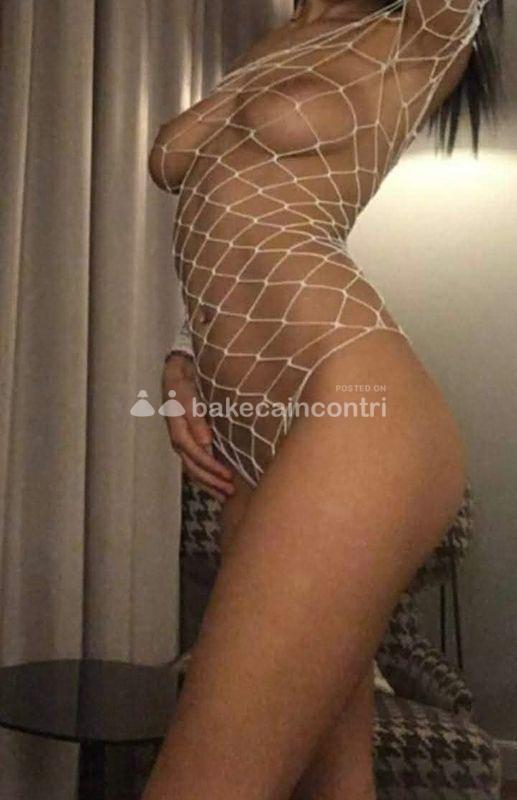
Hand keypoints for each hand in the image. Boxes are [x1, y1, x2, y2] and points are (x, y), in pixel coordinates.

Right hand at [161, 354, 234, 502]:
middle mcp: (178, 435)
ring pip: (192, 467)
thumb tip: (205, 443)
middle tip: (230, 491)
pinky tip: (218, 483)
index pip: (192, 452)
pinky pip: (195, 462)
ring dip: (209, 482)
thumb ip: (195, 416)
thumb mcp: (188, 391)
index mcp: (177, 425)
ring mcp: (182, 438)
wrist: (178, 366)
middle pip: (191, 465)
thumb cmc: (185, 377)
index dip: (209, 465)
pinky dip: (206, 475)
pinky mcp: (188, 438)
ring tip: (226, 494)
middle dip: (211, 480)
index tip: (228, 475)